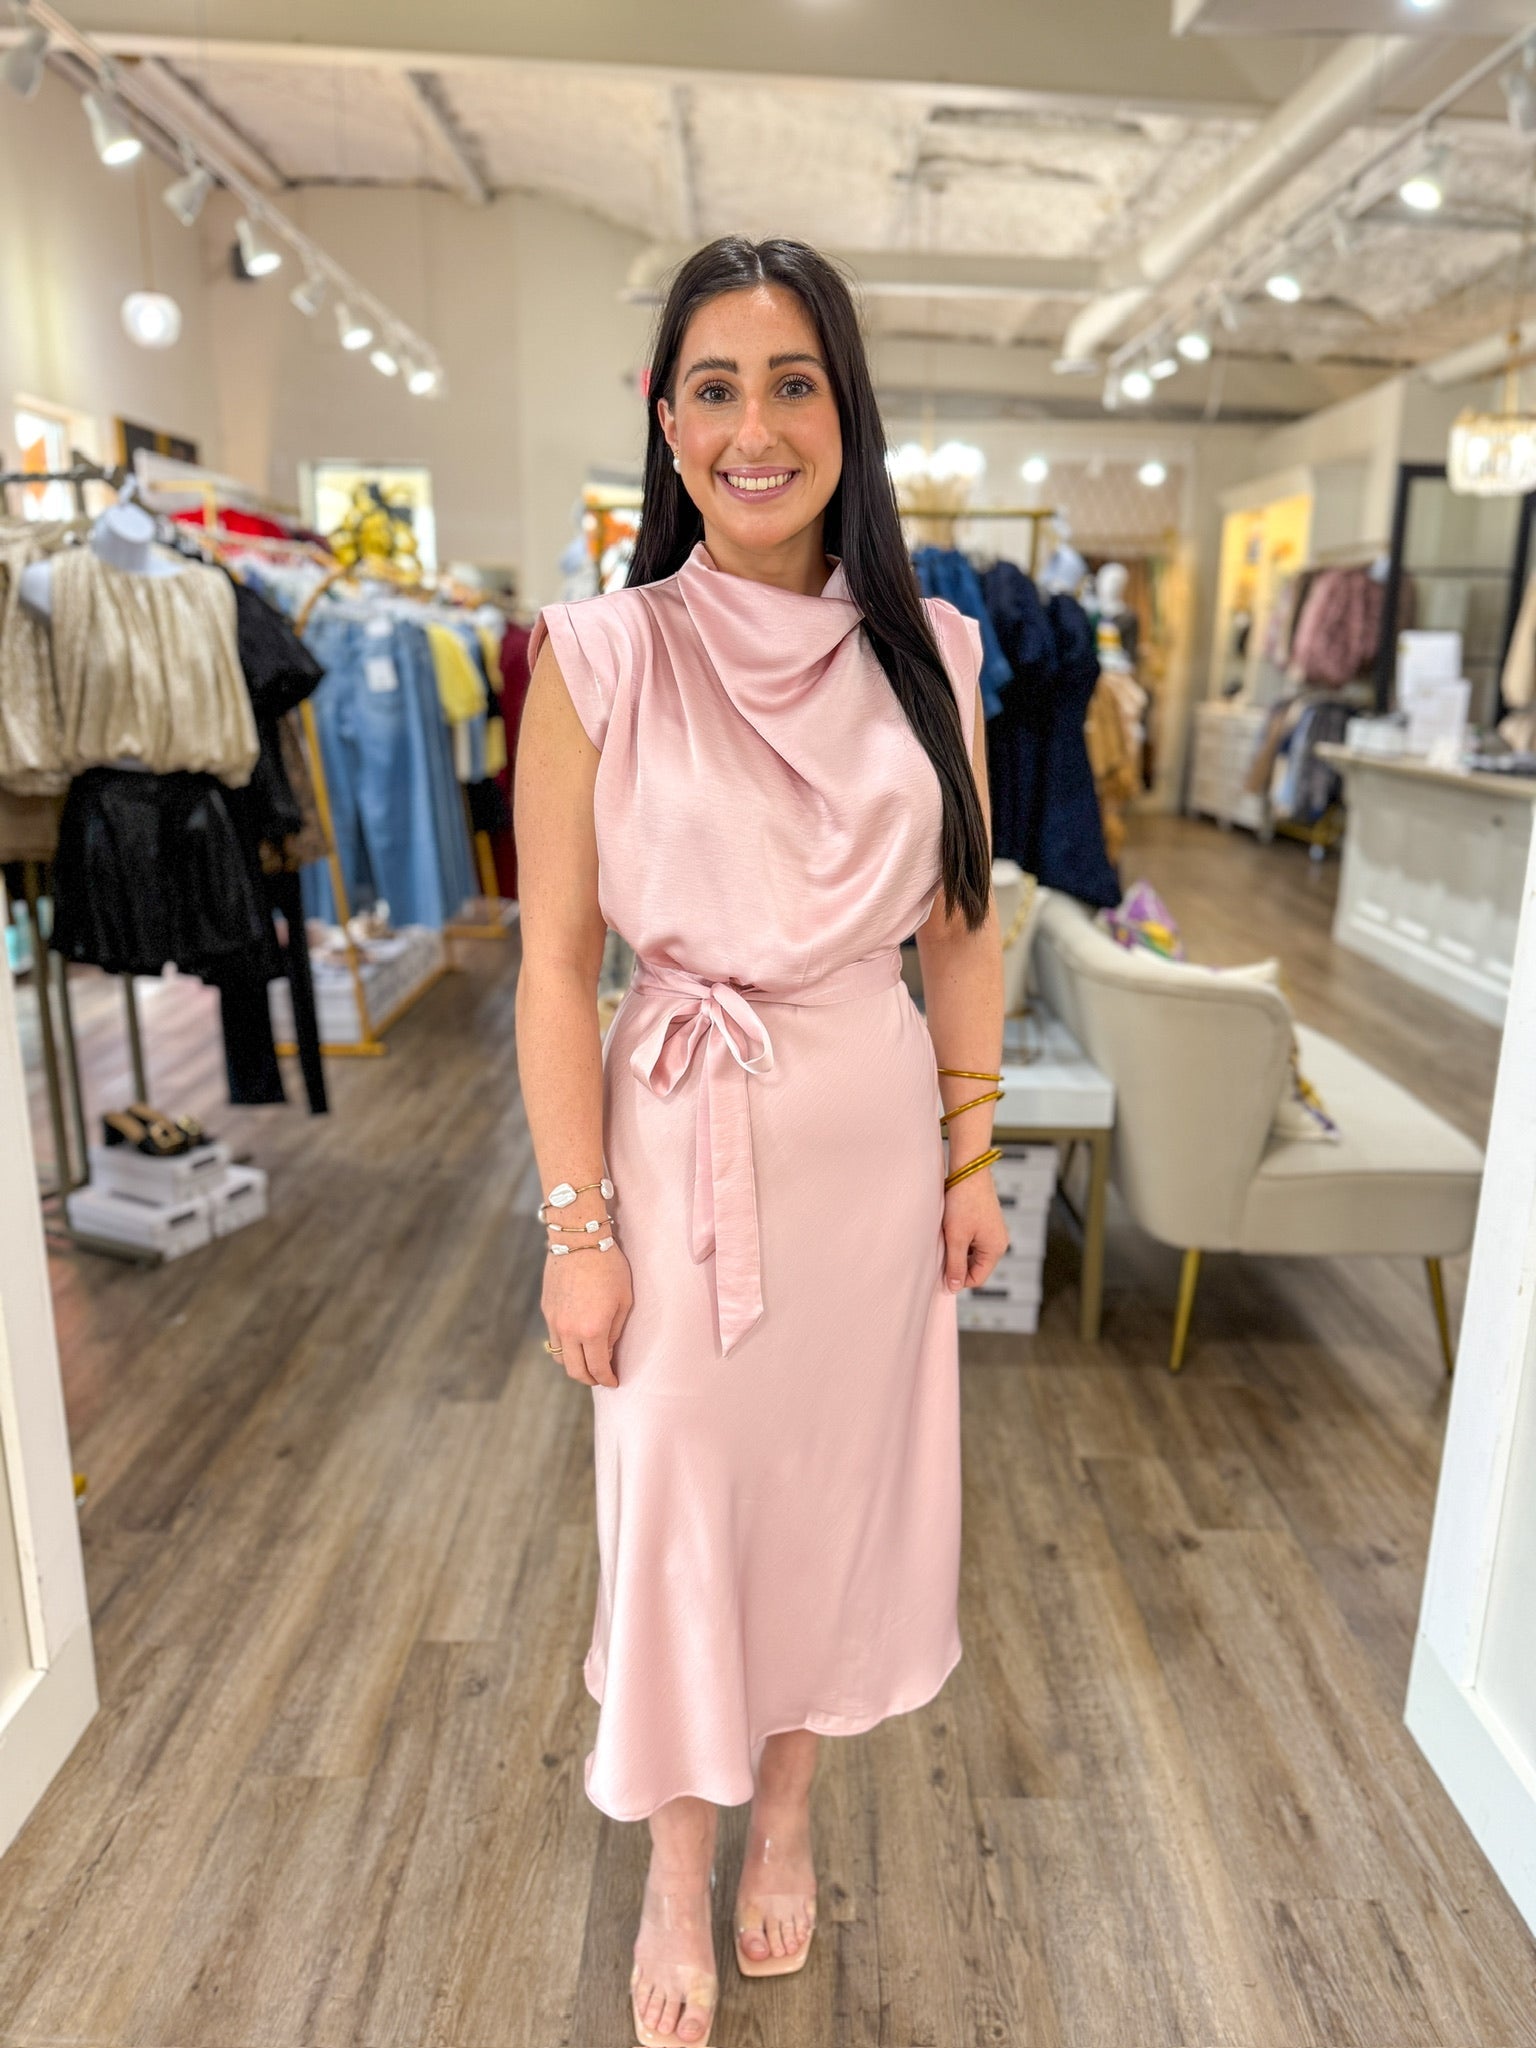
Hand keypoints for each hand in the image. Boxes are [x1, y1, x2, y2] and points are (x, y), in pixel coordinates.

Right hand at [543, 1240, 632, 1387]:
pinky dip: (565, 1347)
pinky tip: (577, 1341)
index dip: (606, 1379)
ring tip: (588, 1362)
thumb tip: (606, 1350)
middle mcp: (569, 1331)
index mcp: (592, 1330)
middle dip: (589, 1380)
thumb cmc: (609, 1266)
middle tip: (600, 1379)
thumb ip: (615, 1331)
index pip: (597, 1368)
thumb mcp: (624, 1300)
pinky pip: (553, 1339)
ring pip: (560, 1357)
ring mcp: (554, 1321)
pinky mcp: (546, 1310)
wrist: (578, 1239)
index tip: (613, 1382)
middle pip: (575, 1371)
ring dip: (574, 1365)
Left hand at [941, 1172, 1008, 1291]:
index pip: (977, 1279)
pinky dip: (960, 1240)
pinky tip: (950, 1230)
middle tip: (940, 1253)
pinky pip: (973, 1241)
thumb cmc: (963, 1202)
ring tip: (945, 1238)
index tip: (939, 1273)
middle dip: (957, 1264)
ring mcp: (993, 1232)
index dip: (957, 1280)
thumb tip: (954, 1287)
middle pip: (976, 1267)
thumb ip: (955, 1265)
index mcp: (995, 1249)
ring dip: (957, 1251)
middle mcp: (998, 1242)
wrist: (968, 1171)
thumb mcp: (956, 1237)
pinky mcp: (986, 1223)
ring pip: (972, 1254)